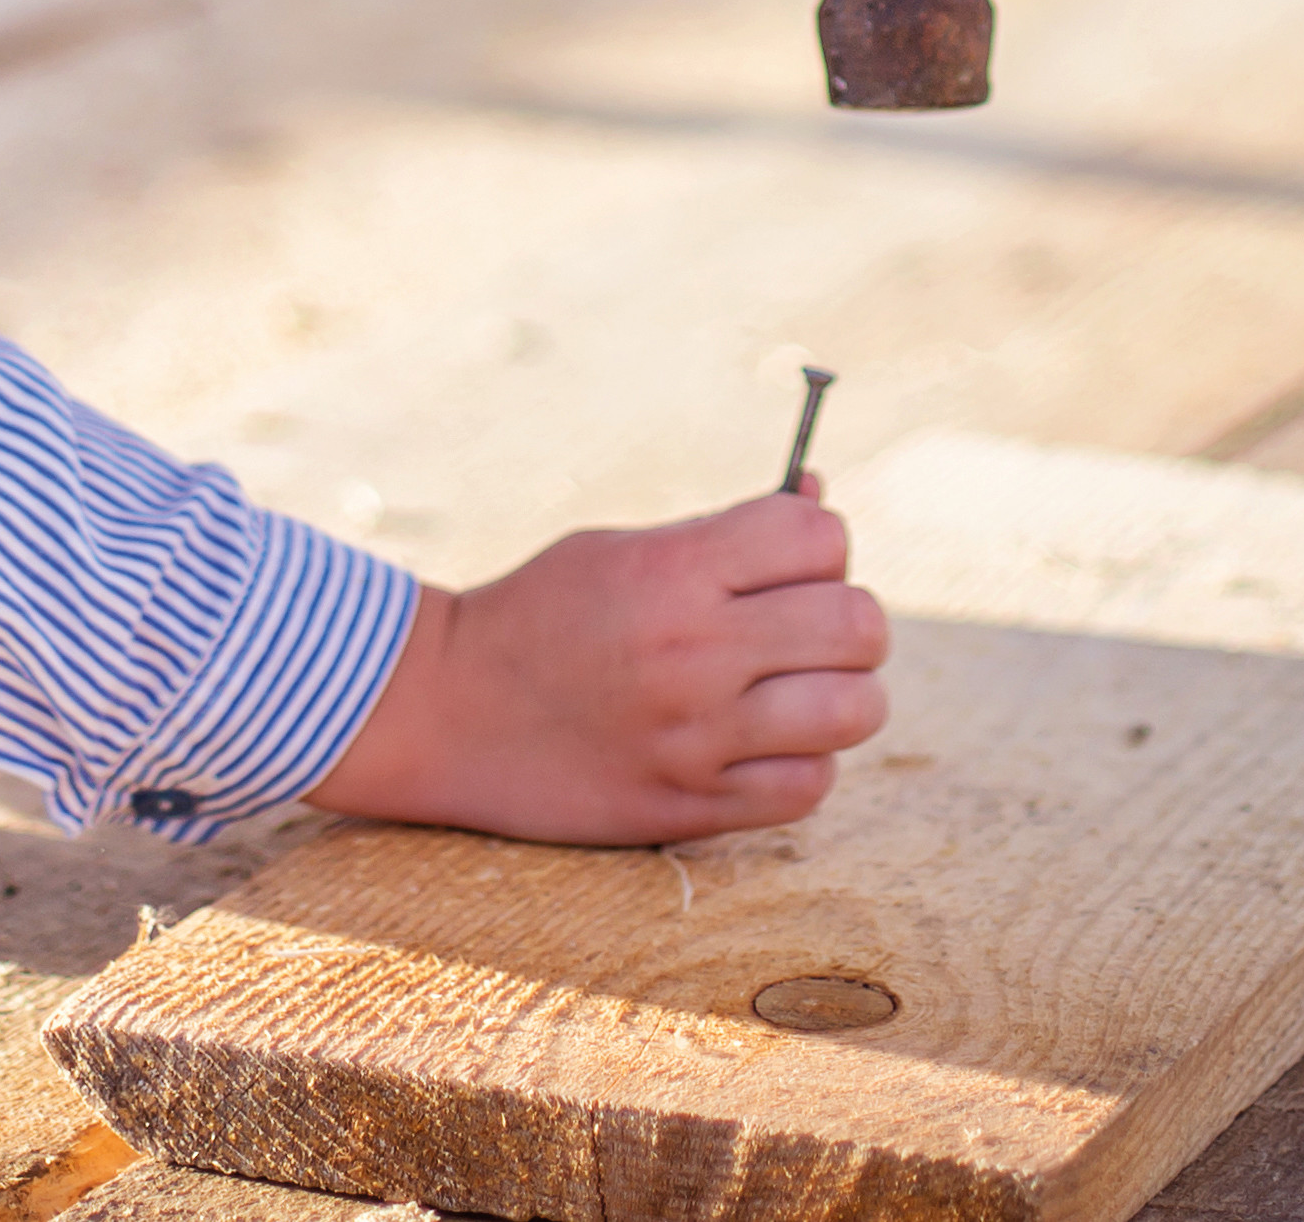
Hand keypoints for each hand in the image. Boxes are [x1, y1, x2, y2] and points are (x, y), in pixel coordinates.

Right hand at [307, 491, 890, 843]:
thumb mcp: (619, 547)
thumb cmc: (540, 614)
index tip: (792, 564)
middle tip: (808, 632)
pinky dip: (803, 765)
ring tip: (800, 692)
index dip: (822, 544)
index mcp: (674, 569)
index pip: (821, 535)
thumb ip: (724, 531)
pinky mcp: (689, 805)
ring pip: (854, 710)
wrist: (445, 712)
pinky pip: (809, 787)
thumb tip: (822, 497)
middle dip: (847, 622)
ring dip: (841, 697)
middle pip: (858, 623)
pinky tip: (765, 746)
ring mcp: (695, 734)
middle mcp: (694, 649)